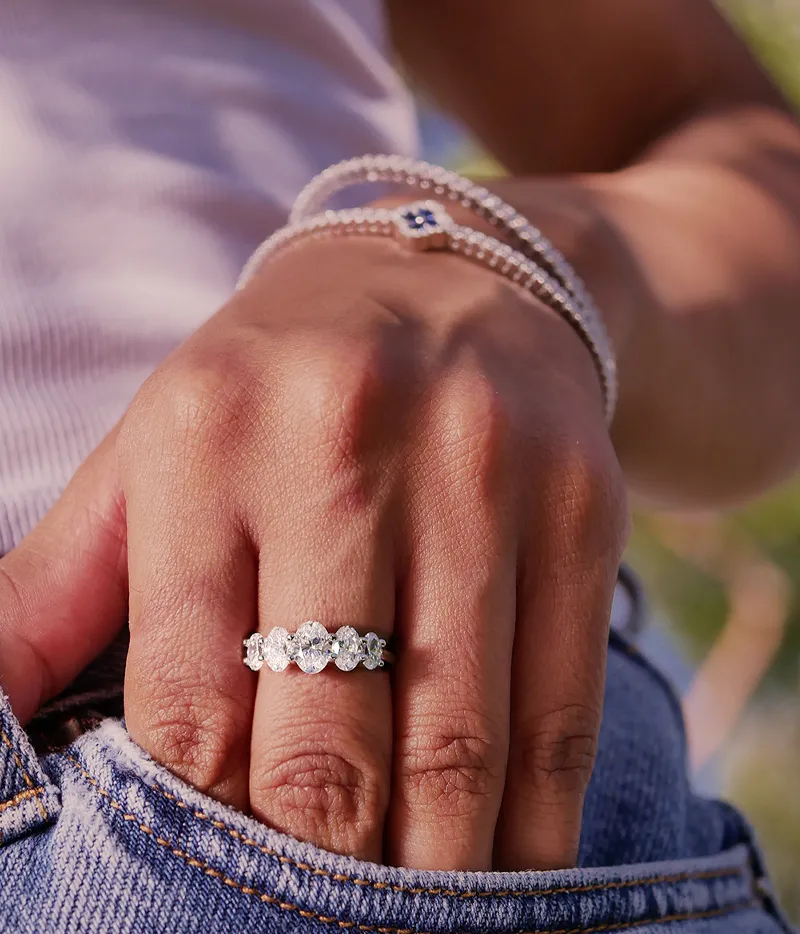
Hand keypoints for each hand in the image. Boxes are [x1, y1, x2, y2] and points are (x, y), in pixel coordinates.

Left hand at [0, 234, 627, 870]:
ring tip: (412, 918)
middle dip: (325, 871)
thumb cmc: (282, 387)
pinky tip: (514, 866)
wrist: (452, 279)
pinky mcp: (581, 502)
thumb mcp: (153, 455)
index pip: (191, 707)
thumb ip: (55, 593)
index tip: (232, 887)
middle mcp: (345, 444)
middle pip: (328, 740)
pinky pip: (561, 705)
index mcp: (209, 439)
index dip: (210, 830)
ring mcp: (479, 473)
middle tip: (323, 922)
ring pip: (457, 740)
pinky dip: (537, 821)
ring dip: (435, 872)